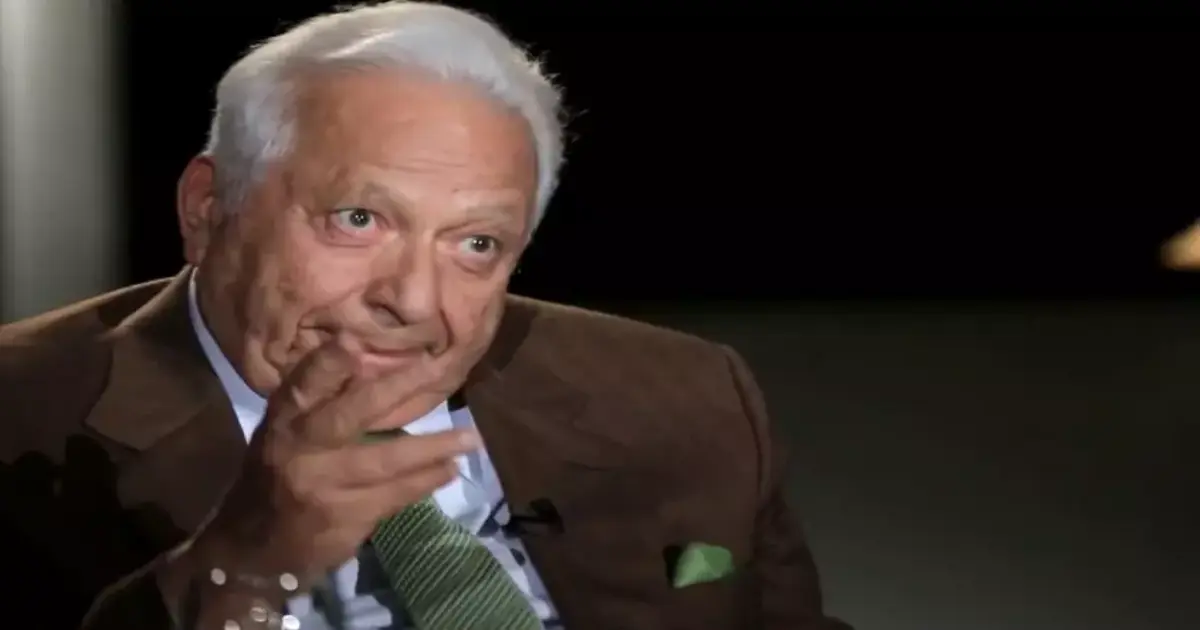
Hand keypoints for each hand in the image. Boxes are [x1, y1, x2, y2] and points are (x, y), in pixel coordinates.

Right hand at [203, 334, 478, 584]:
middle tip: (436, 369)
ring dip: (432, 448)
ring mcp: (322, 485)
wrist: (251, 549)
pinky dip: (425, 482)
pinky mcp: (343, 517)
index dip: (328, 363)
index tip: (356, 342)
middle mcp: (299, 448)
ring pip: (385, 460)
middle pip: (352, 413)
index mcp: (284, 421)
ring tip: (470, 438)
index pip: (304, 384)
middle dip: (397, 388)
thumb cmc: (278, 477)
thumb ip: (321, 405)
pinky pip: (394, 495)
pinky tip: (448, 471)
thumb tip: (373, 364)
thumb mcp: (286, 436)